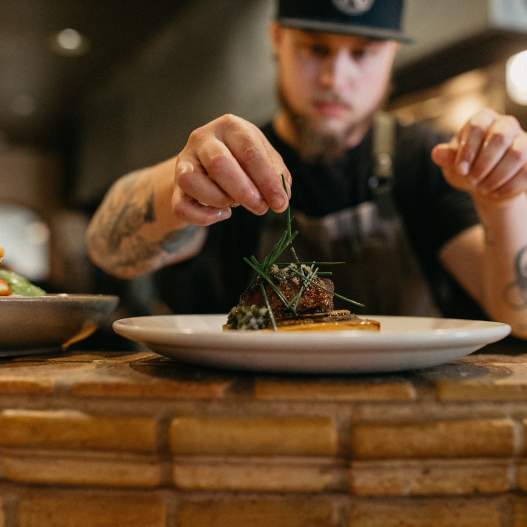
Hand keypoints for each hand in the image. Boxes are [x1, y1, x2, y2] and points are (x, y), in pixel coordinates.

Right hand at [171, 114, 291, 225]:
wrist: (210, 165)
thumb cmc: (243, 160)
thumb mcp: (264, 159)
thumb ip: (276, 174)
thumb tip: (281, 197)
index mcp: (230, 126)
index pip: (249, 152)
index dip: (267, 181)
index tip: (280, 203)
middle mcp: (203, 139)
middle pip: (219, 163)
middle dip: (244, 191)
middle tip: (260, 208)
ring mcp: (184, 161)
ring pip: (191, 181)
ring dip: (219, 199)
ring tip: (234, 203)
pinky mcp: (175, 187)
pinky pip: (181, 206)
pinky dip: (203, 217)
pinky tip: (222, 214)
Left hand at [432, 109, 526, 203]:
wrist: (485, 185)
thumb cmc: (466, 169)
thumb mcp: (452, 164)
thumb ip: (446, 157)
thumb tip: (437, 153)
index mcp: (482, 119)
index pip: (477, 125)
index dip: (468, 149)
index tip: (460, 170)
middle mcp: (506, 124)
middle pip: (500, 136)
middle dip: (484, 163)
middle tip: (472, 180)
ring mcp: (523, 140)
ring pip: (517, 153)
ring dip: (497, 175)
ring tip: (483, 189)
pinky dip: (509, 186)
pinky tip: (495, 193)